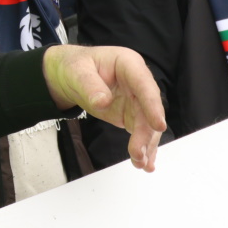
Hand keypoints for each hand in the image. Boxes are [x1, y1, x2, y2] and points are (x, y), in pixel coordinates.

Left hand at [42, 44, 165, 171]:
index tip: (158, 125)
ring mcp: (136, 99)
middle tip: (138, 154)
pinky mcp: (131, 113)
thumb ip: (89, 85)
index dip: (152, 105)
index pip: (144, 85)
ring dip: (146, 144)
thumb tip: (103, 102)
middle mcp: (137, 82)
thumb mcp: (76, 72)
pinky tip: (145, 162)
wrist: (69, 74)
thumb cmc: (76, 66)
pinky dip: (143, 146)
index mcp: (128, 64)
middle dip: (146, 133)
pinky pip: (141, 131)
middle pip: (148, 109)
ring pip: (147, 124)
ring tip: (140, 163)